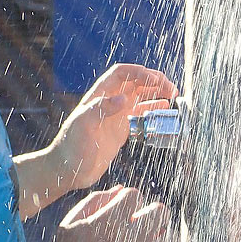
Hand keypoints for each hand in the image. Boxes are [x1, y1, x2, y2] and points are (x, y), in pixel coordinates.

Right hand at [43, 186, 175, 241]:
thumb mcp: (70, 222)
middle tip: (137, 225)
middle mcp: (131, 240)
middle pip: (161, 212)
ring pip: (167, 239)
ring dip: (155, 241)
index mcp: (110, 222)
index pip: (135, 196)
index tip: (119, 214)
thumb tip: (122, 190)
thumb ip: (96, 200)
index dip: (127, 202)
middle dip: (150, 214)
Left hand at [51, 65, 178, 191]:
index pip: (121, 73)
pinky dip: (153, 107)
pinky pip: (139, 112)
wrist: (68, 169)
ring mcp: (115, 114)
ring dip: (156, 91)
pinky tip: (164, 107)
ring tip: (172, 93)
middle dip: (153, 80)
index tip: (156, 80)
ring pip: (139, 95)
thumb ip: (102, 108)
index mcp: (99, 95)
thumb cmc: (72, 147)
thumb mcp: (84, 125)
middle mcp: (108, 102)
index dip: (139, 73)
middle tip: (170, 88)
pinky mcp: (120, 128)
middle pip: (134, 81)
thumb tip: (124, 98)